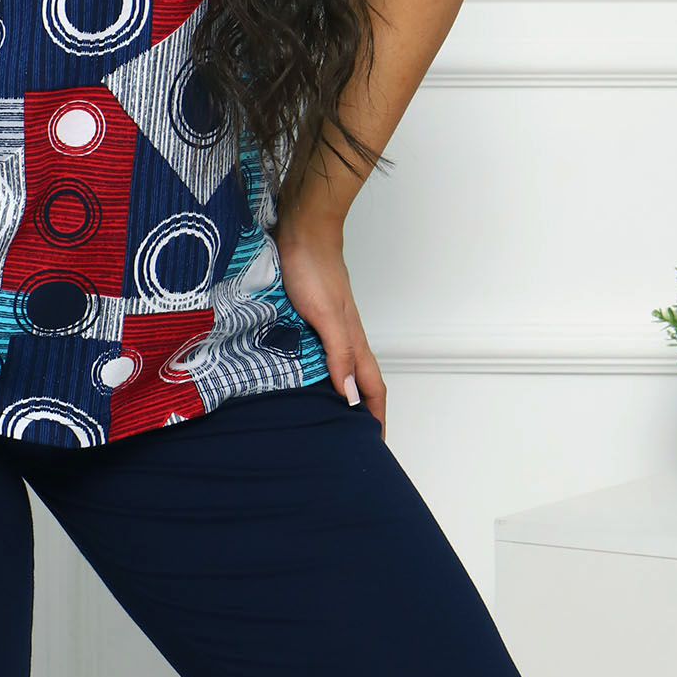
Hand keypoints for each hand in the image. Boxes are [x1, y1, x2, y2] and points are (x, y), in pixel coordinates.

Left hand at [274, 218, 386, 437]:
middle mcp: (345, 336)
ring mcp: (329, 326)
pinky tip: (300, 377)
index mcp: (354, 341)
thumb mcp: (326, 316)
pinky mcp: (310, 316)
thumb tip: (350, 395)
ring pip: (340, 368)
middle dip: (361, 412)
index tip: (374, 445)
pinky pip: (319, 353)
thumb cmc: (313, 269)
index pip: (373, 388)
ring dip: (338, 393)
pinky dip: (316, 372)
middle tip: (350, 440)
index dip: (376, 418)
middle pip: (360, 382)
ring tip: (326, 416)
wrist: (301, 231)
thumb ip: (339, 353)